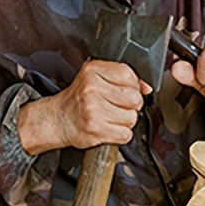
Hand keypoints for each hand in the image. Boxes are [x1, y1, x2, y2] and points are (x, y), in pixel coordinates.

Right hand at [18, 61, 150, 153]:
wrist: (57, 119)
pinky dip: (120, 134)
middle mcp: (92, 89)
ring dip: (125, 121)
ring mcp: (93, 110)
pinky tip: (108, 128)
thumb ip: (122, 78)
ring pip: (132, 118)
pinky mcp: (95, 130)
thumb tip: (147, 87)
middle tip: (118, 106)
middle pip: (135, 99)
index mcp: (92, 71)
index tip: (126, 91)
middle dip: (131, 105)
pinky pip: (125, 134)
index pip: (128, 74)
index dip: (133, 85)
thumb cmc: (78, 99)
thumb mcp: (95, 78)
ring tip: (111, 117)